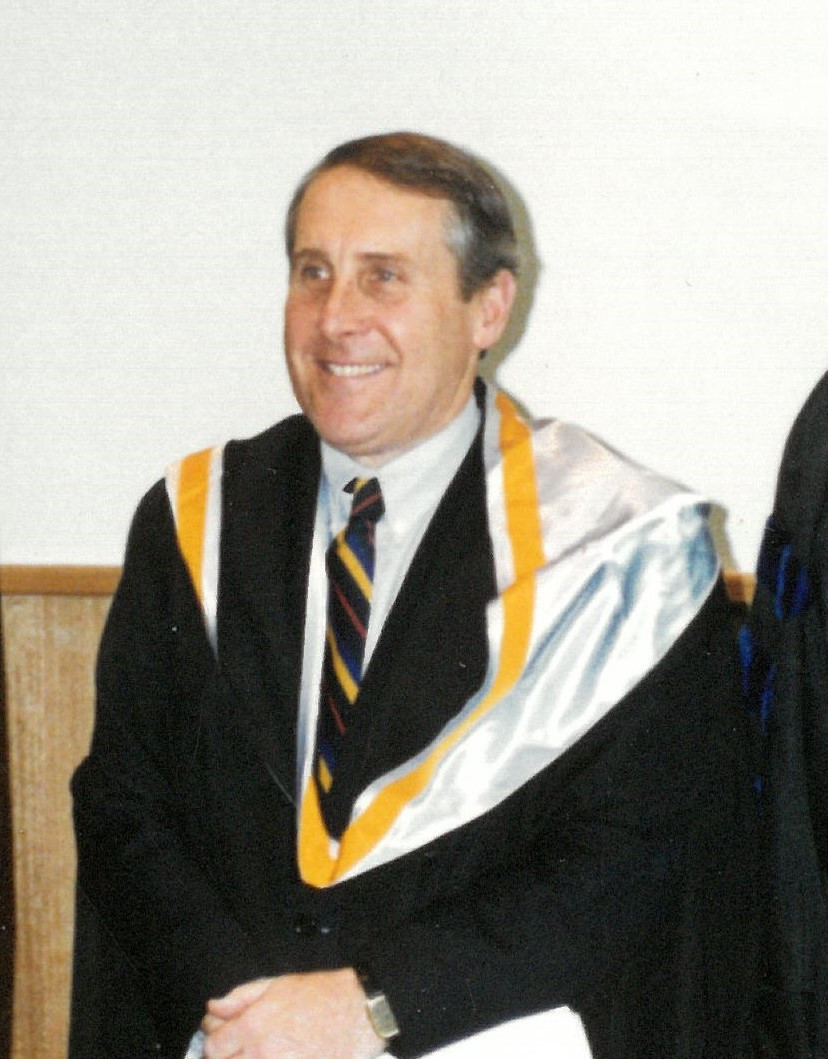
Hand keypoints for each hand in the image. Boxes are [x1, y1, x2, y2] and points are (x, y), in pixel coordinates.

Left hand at [201, 968, 385, 1058]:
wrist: (357, 1014)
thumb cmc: (320, 995)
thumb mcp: (276, 985)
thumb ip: (240, 998)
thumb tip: (213, 1007)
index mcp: (253, 1026)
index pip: (213, 1046)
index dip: (214, 1040)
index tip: (221, 1036)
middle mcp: (260, 1053)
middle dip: (225, 1056)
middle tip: (236, 1047)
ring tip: (254, 1051)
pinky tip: (270, 1056)